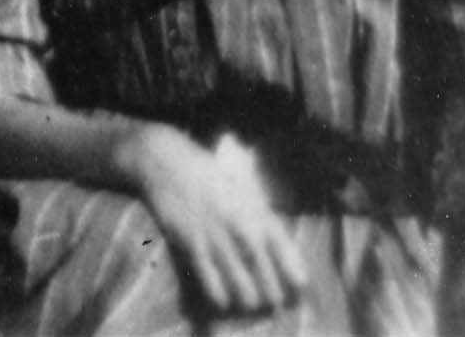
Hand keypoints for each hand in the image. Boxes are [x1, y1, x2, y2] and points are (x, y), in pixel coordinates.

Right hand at [124, 127, 308, 317]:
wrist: (164, 161)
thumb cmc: (208, 174)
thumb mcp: (242, 187)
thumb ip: (262, 215)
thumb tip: (280, 245)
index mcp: (255, 209)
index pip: (283, 246)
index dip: (294, 269)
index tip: (301, 285)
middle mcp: (239, 224)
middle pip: (265, 270)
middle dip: (273, 293)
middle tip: (274, 302)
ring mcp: (215, 235)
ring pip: (240, 281)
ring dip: (249, 298)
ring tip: (251, 303)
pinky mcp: (190, 242)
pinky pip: (209, 278)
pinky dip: (219, 294)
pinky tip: (223, 301)